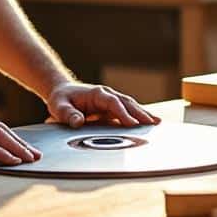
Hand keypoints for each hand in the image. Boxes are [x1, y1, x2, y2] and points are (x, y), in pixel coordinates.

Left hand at [44, 82, 160, 127]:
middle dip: (140, 113)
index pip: (113, 102)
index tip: (132, 123)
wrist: (62, 93)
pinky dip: (139, 117)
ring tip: (157, 122)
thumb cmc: (61, 99)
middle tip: (152, 123)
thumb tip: (79, 121)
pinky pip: (128, 112)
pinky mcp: (112, 109)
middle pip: (127, 103)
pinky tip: (150, 123)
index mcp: (97, 93)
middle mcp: (107, 95)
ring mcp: (111, 101)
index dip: (123, 112)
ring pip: (130, 106)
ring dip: (143, 114)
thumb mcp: (59, 106)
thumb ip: (68, 114)